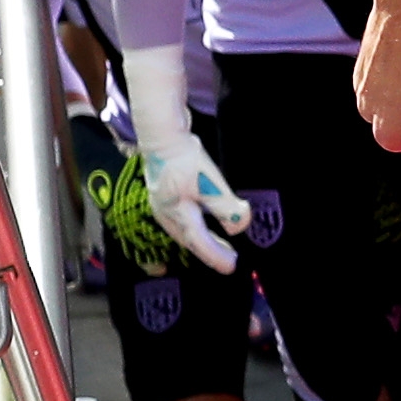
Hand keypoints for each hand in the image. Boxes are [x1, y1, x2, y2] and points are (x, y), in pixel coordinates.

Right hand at [116, 43, 253, 271]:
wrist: (161, 134)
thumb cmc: (182, 159)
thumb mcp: (208, 182)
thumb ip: (224, 205)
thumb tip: (239, 225)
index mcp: (175, 214)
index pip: (198, 242)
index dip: (215, 256)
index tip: (231, 266)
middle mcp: (166, 214)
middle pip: (189, 240)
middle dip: (209, 252)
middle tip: (229, 261)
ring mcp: (163, 204)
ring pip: (185, 231)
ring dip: (202, 241)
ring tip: (220, 248)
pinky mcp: (166, 195)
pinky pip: (183, 219)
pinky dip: (196, 228)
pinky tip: (204, 225)